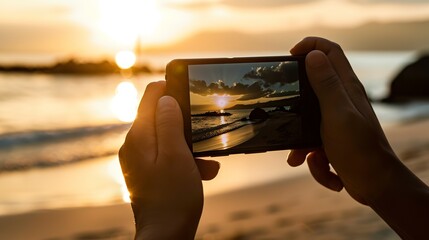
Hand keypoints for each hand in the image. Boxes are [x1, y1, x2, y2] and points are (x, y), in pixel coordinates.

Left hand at [119, 81, 219, 238]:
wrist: (166, 234)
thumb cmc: (173, 197)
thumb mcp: (177, 155)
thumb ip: (169, 123)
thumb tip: (165, 97)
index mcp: (139, 137)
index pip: (150, 97)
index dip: (170, 87)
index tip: (190, 87)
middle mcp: (135, 145)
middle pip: (161, 118)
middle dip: (187, 124)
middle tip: (205, 133)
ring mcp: (140, 159)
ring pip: (169, 138)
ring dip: (191, 146)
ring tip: (208, 163)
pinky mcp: (148, 171)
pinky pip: (168, 156)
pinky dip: (185, 160)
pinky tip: (202, 173)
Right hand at [287, 37, 428, 238]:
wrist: (374, 185)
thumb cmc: (358, 150)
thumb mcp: (337, 113)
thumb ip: (326, 84)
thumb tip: (314, 55)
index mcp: (346, 88)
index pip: (330, 52)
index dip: (311, 46)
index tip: (291, 55)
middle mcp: (342, 101)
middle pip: (314, 83)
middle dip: (298, 95)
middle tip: (286, 102)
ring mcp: (337, 121)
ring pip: (307, 119)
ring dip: (301, 140)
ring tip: (301, 155)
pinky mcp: (333, 140)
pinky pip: (312, 143)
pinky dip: (313, 158)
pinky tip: (322, 166)